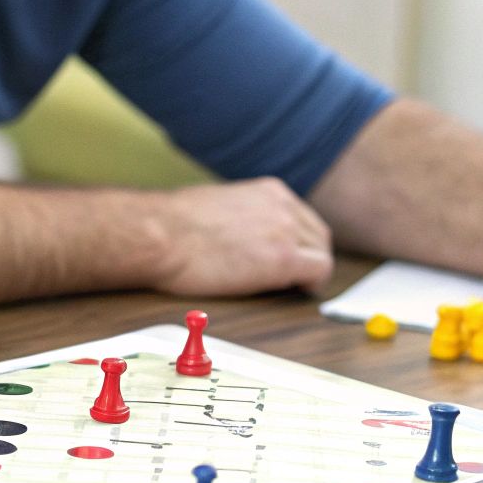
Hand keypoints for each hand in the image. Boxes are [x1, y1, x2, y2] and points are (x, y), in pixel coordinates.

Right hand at [151, 178, 333, 296]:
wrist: (160, 234)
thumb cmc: (172, 225)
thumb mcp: (220, 205)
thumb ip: (245, 215)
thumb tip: (247, 234)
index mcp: (269, 191)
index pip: (304, 218)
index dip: (300, 243)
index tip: (289, 259)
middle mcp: (284, 206)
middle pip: (319, 237)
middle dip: (310, 258)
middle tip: (294, 279)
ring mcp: (287, 231)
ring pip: (323, 254)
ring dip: (309, 273)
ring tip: (286, 288)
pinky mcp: (284, 259)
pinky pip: (320, 272)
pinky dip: (312, 285)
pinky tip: (292, 291)